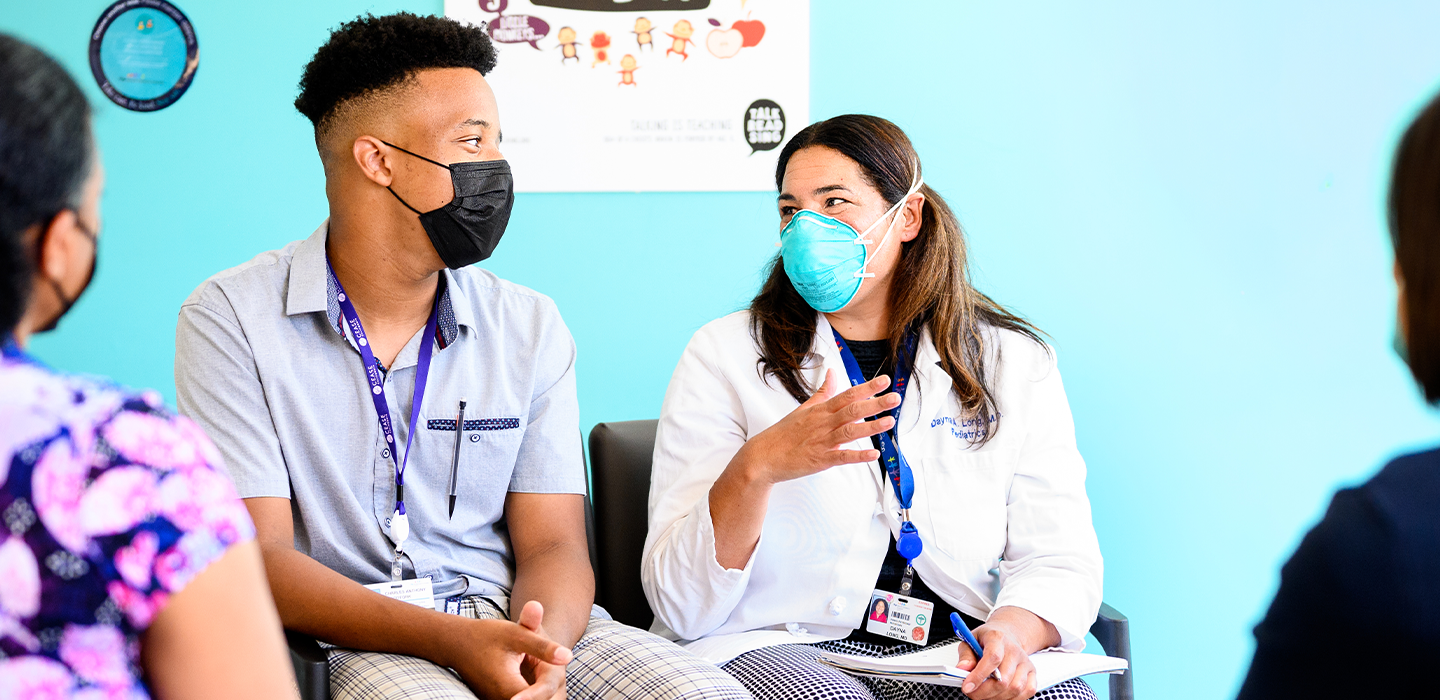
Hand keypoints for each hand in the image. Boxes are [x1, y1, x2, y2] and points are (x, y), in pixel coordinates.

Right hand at [441, 602, 572, 699]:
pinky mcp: (495, 699)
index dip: (549, 691)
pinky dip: (530, 694)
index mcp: (510, 687)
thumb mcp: (518, 635)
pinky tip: (536, 685)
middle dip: (547, 694)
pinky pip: (518, 699)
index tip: (561, 680)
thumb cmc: (488, 635)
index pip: (541, 696)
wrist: (458, 642)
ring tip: (550, 687)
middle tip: (556, 687)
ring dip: (540, 694)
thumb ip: (543, 647)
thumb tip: (568, 656)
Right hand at [734, 369, 898, 483]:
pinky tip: (874, 455)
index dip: (867, 388)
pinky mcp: (820, 460)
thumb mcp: (803, 408)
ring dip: (871, 427)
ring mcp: (822, 442)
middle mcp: (823, 424)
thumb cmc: (784, 433)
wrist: (763, 457)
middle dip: (875, 404)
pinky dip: (858, 456)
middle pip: (852, 410)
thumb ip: (823, 392)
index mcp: (820, 410)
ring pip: (850, 432)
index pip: (847, 395)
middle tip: (895, 398)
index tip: (885, 380)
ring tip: (890, 421)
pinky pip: (842, 457)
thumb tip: (833, 373)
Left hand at [956, 624, 1036, 699]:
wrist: (1006, 636)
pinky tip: (1000, 694)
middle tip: (972, 692)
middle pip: (1003, 679)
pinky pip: (1028, 691)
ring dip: (996, 697)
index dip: (979, 675)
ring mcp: (1025, 662)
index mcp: (997, 638)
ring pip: (1015, 688)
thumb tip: (962, 669)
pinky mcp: (1032, 672)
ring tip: (984, 693)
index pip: (992, 658)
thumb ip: (965, 655)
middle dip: (984, 692)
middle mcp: (1014, 650)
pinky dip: (1012, 698)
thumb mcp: (970, 640)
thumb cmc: (987, 640)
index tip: (967, 687)